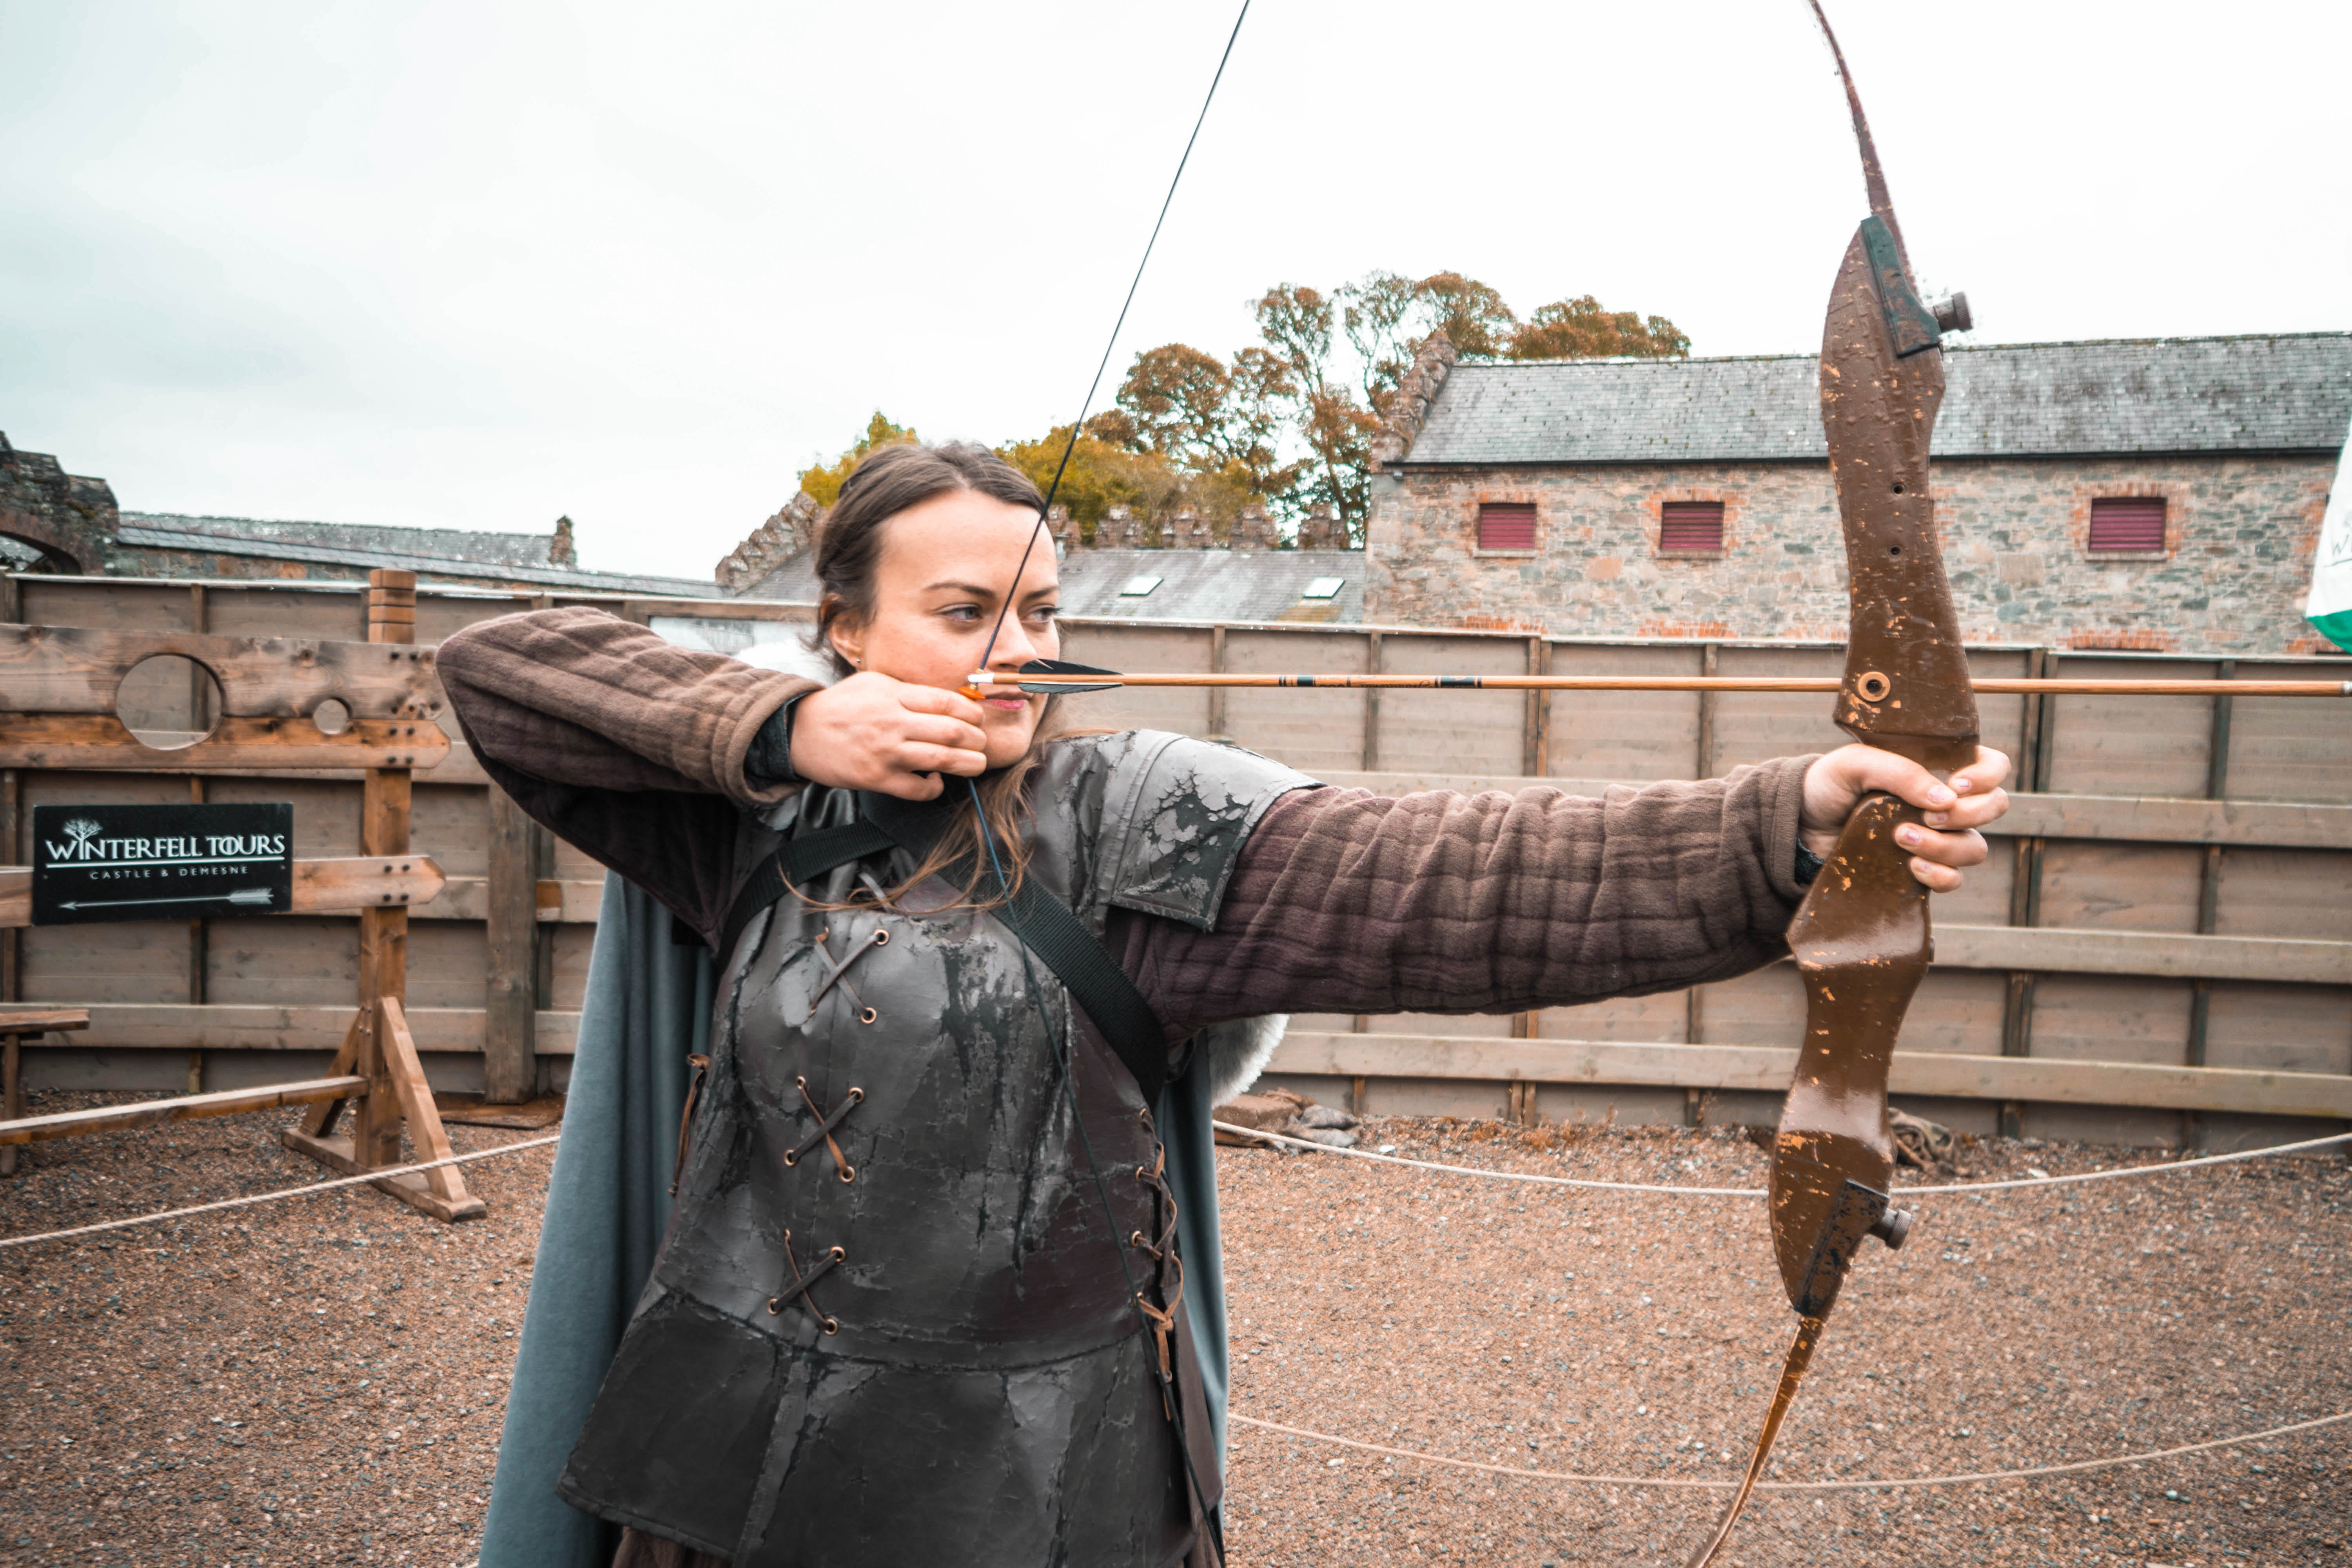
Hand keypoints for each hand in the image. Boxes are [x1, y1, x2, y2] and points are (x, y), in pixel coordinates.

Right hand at [787, 673, 988, 799]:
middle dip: (977, 739)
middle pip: (952, 731)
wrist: (799, 731)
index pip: (947, 702)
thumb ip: (909, 691)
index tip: (977, 719)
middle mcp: (892, 722)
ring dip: (968, 764)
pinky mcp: (876, 778)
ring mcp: (885, 752)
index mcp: (893, 695)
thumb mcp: (874, 684)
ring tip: (975, 763)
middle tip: (981, 743)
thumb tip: (950, 702)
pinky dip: (934, 787)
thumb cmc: (840, 706)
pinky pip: (918, 788)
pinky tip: (935, 781)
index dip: (972, 712)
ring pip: (942, 759)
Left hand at [1799, 744, 2011, 892]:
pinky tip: (1911, 866)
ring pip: (1974, 847)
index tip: (1956, 784)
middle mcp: (1945, 802)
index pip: (1993, 766)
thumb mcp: (1856, 764)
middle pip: (1995, 807)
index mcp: (1938, 767)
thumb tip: (1945, 798)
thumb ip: (1900, 772)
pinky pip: (1953, 879)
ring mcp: (1937, 837)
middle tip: (1928, 815)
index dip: (1988, 776)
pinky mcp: (1922, 867)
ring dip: (1945, 845)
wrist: (1800, 825)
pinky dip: (1939, 875)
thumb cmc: (1828, 784)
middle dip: (1968, 814)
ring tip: (1902, 838)